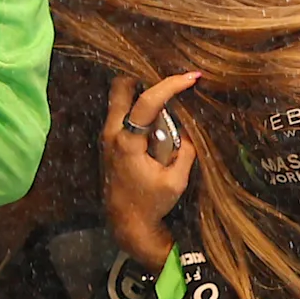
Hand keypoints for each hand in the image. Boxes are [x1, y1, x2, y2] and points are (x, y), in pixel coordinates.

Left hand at [101, 70, 202, 268]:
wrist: (126, 221)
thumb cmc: (151, 202)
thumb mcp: (176, 179)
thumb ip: (185, 149)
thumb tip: (193, 125)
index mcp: (127, 141)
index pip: (147, 102)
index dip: (171, 85)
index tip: (193, 77)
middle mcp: (111, 132)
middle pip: (120, 88)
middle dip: (144, 77)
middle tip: (171, 78)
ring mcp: (107, 135)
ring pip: (119, 98)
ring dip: (141, 91)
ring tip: (169, 93)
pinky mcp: (109, 140)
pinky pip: (122, 112)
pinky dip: (138, 105)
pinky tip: (159, 111)